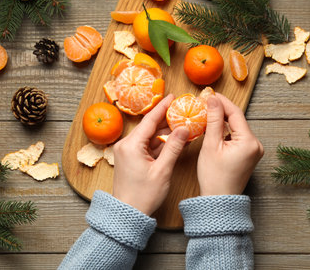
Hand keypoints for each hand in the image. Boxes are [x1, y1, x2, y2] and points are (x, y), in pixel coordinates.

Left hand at [112, 95, 188, 215]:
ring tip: (181, 125)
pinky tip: (172, 141)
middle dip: (165, 120)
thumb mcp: (162, 170)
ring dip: (163, 133)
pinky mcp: (129, 159)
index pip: (149, 120)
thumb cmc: (143, 195)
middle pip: (148, 127)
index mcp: (131, 145)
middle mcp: (125, 145)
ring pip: (148, 137)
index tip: (172, 96)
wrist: (127, 213)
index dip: (162, 107)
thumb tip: (184, 129)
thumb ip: (173, 147)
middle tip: (181, 111)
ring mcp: (127, 152)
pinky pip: (145, 146)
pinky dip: (158, 144)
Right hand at [197, 93, 263, 195]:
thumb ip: (213, 120)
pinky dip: (226, 131)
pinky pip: (237, 137)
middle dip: (221, 110)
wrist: (220, 201)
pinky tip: (214, 128)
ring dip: (223, 120)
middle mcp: (256, 144)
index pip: (235, 113)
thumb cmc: (214, 177)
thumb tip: (212, 100)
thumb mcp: (211, 146)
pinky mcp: (249, 155)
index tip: (209, 94)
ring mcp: (254, 150)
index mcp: (249, 142)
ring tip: (207, 113)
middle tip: (205, 102)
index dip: (222, 101)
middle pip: (237, 120)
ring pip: (237, 128)